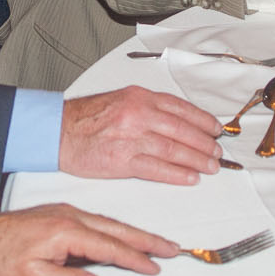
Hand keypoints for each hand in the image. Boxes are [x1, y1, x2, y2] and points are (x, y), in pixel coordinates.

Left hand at [0, 203, 175, 275]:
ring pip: (108, 222)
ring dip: (133, 233)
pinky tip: (123, 236)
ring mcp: (65, 212)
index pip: (110, 246)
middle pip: (117, 228)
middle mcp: (70, 216)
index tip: (156, 267)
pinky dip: (116, 229)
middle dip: (146, 239)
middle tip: (172, 248)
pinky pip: (96, 221)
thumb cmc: (0, 260)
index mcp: (66, 231)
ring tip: (156, 243)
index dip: (135, 258)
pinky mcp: (59, 214)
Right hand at [59, 86, 221, 184]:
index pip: (181, 108)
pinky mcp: (123, 161)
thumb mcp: (120, 100)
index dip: (202, 120)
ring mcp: (131, 138)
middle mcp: (138, 114)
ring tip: (210, 167)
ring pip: (174, 150)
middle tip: (217, 152)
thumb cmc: (86, 118)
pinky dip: (177, 174)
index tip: (215, 130)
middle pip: (182, 130)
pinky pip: (157, 168)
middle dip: (204, 143)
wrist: (57, 131)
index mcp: (139, 97)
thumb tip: (177, 121)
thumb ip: (148, 108)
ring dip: (197, 160)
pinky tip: (190, 178)